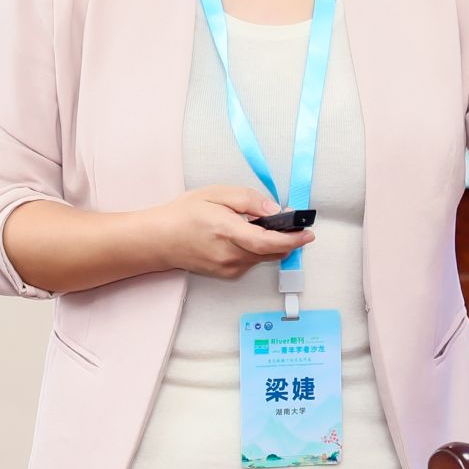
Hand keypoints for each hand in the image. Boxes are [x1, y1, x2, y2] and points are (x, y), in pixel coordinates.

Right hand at [146, 185, 314, 280]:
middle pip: (272, 251)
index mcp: (227, 232)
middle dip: (286, 238)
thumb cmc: (185, 214)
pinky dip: (258, 249)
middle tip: (291, 222)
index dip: (293, 239)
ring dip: (271, 243)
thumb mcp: (216, 194)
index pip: (268, 242)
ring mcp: (228, 268)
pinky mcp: (227, 274)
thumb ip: (248, 200)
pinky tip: (245, 236)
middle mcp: (230, 256)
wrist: (160, 239)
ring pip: (264, 256)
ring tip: (259, 225)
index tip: (308, 232)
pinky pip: (253, 261)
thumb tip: (275, 210)